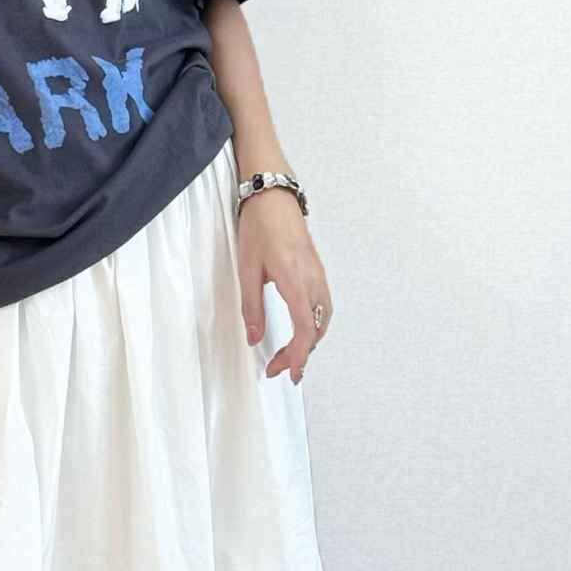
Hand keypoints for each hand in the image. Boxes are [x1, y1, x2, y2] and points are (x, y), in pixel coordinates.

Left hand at [235, 187, 332, 383]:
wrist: (274, 198)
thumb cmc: (260, 227)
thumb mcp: (247, 269)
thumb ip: (252, 307)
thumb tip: (255, 337)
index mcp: (295, 280)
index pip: (303, 329)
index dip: (297, 355)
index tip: (287, 372)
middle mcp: (313, 281)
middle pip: (315, 330)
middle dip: (299, 355)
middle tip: (277, 369)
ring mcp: (319, 276)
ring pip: (322, 321)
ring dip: (308, 343)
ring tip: (289, 356)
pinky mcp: (318, 273)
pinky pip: (323, 308)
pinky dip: (314, 327)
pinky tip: (302, 332)